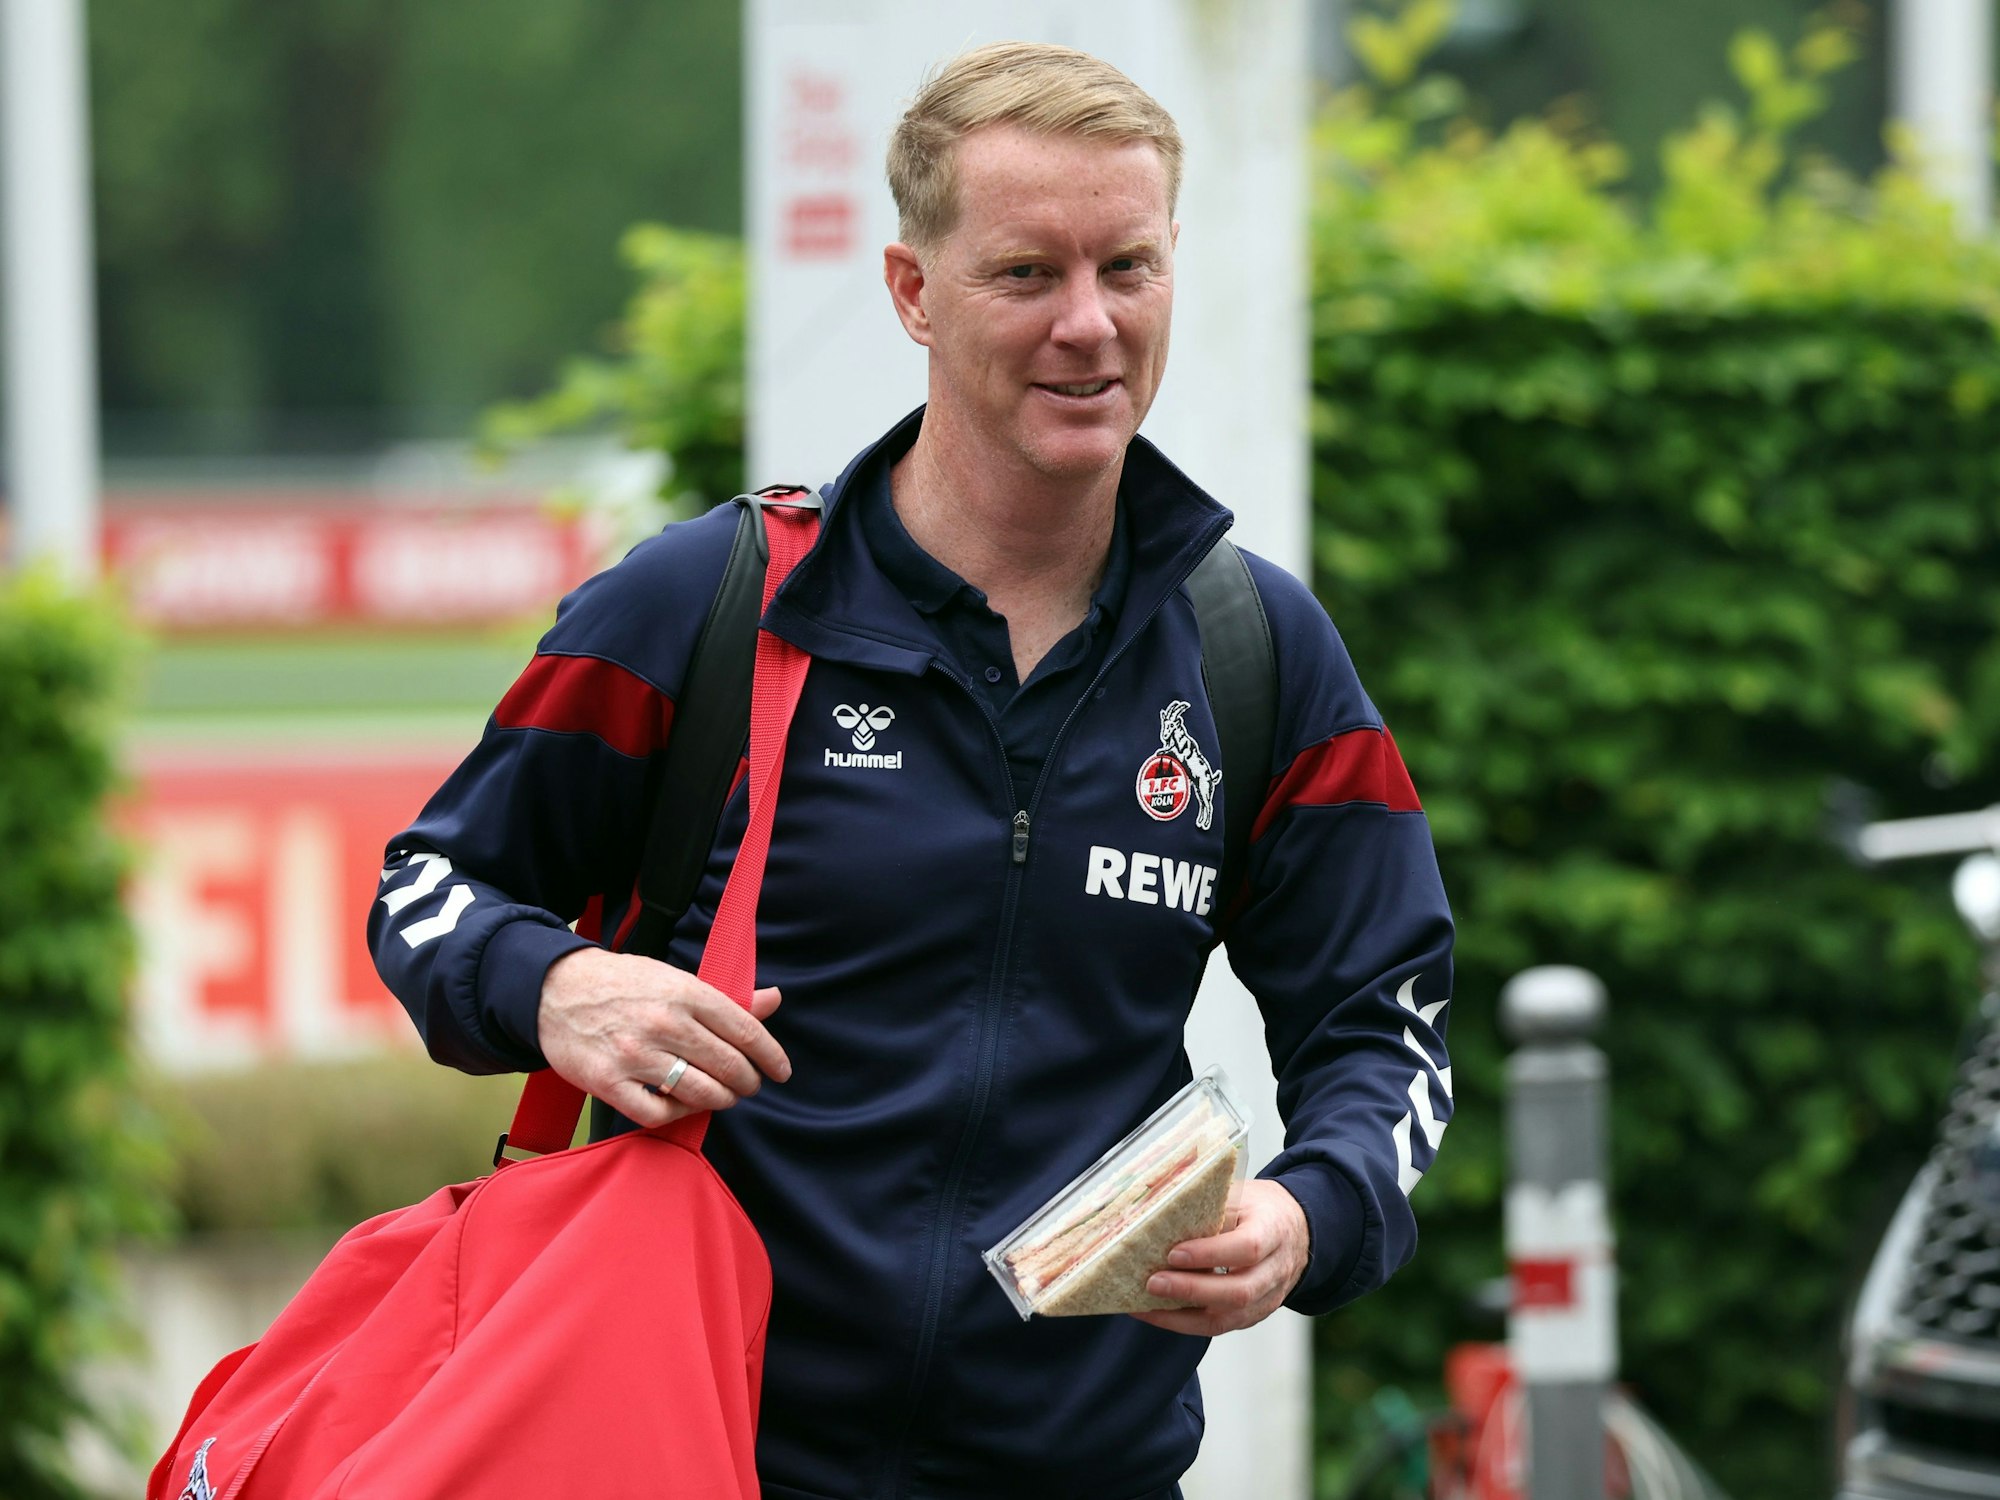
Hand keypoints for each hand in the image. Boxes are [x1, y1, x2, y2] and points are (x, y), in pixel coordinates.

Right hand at [536, 947, 790, 1127]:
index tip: (781, 1071)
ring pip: (700, 1092)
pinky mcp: (608, 1082)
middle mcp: (664, 1023)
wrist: (555, 989)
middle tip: (749, 1085)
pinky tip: (682, 1103)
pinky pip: (658, 1114)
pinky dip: (678, 1114)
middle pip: (728, 1066)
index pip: (745, 1031)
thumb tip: (774, 1000)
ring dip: (720, 1100)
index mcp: (685, 993)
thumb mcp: (676, 979)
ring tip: (722, 1096)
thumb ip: (726, 997)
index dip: (771, 1056)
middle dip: (748, 1082)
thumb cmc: (624, 984)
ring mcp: (635, 1055)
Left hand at [1128, 1179, 1310, 1336]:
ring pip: (1228, 1318)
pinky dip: (1184, 1323)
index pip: (1248, 1248)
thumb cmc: (1259, 1209)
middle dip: (1191, 1291)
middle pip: (1239, 1292)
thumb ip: (1209, 1210)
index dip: (1211, 1253)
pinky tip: (1156, 1313)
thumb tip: (1159, 1222)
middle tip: (1152, 1283)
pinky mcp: (1254, 1315)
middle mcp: (1276, 1270)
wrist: (1295, 1230)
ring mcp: (1268, 1298)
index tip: (1174, 1253)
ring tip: (1145, 1305)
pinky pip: (1219, 1326)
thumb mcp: (1240, 1196)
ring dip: (1181, 1316)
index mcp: (1274, 1230)